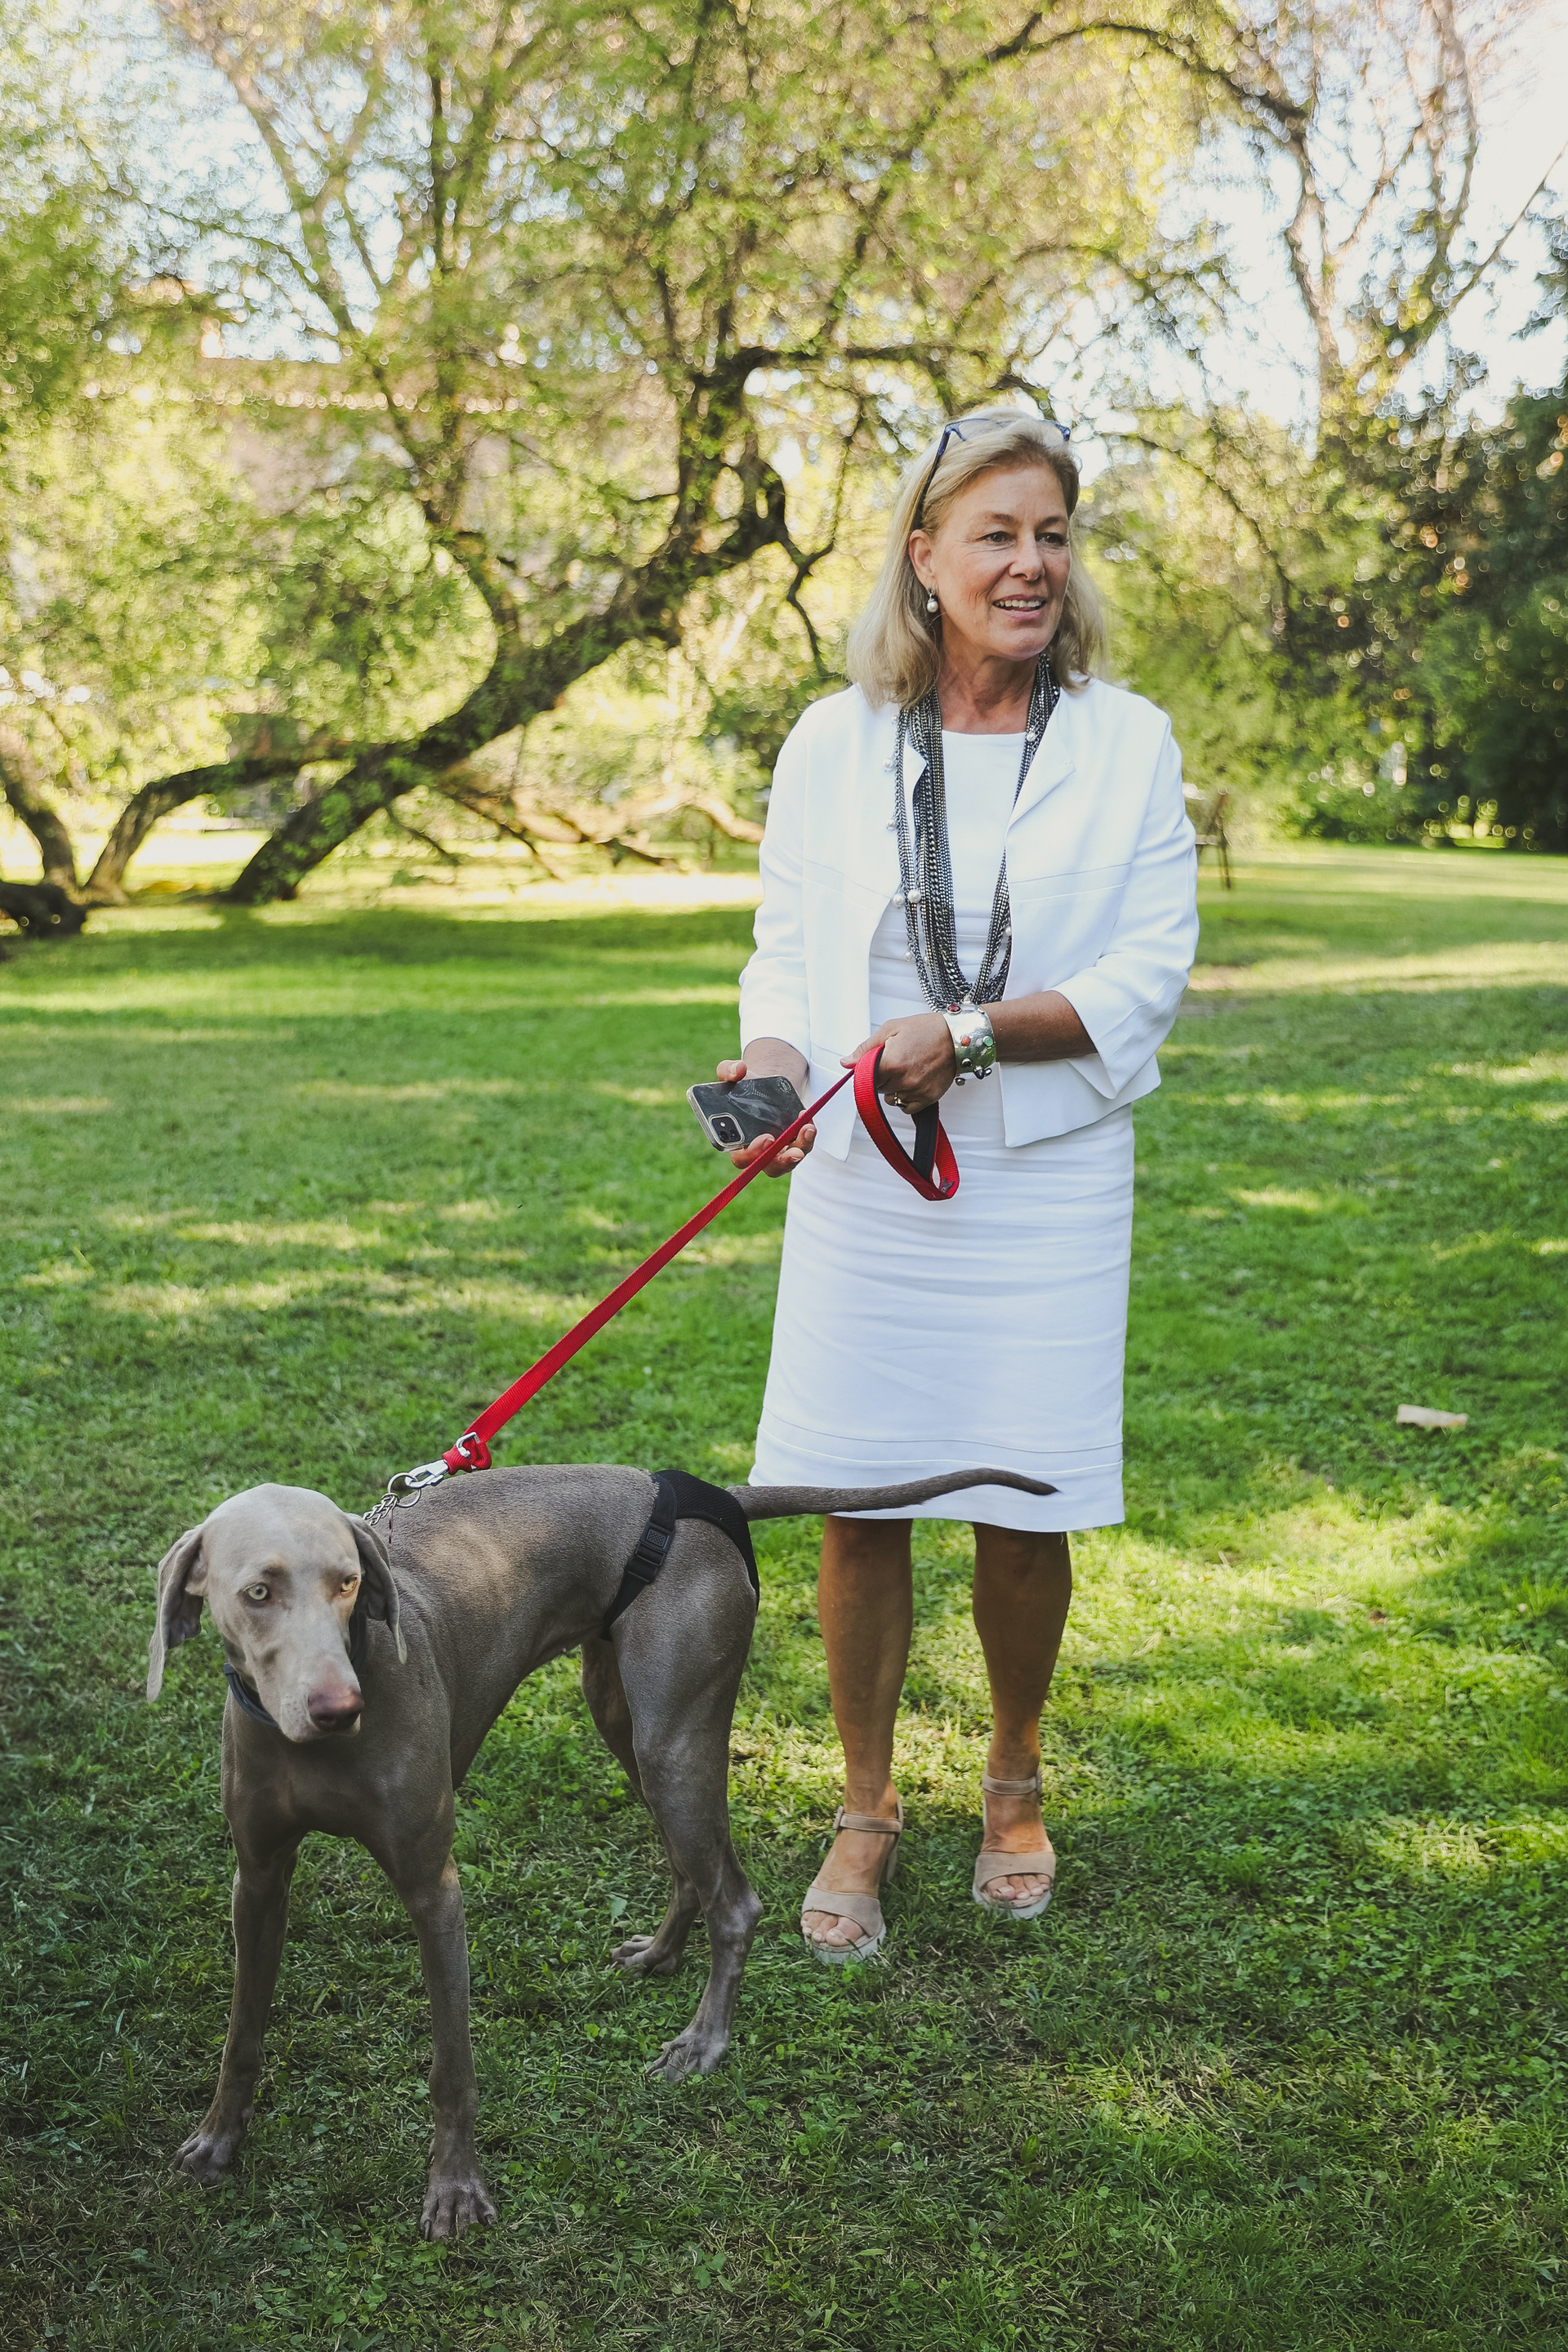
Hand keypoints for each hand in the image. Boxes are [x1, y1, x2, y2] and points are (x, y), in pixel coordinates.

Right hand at [714, 1057, 815, 1174]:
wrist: (764, 1084)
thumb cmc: (744, 1085)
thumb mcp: (733, 1073)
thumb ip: (728, 1070)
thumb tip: (738, 1070)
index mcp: (735, 1142)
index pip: (741, 1158)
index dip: (752, 1154)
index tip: (766, 1138)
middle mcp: (756, 1151)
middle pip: (768, 1165)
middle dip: (781, 1160)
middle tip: (792, 1148)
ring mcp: (776, 1150)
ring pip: (788, 1160)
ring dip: (800, 1149)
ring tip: (808, 1130)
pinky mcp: (792, 1143)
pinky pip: (802, 1147)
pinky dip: (807, 1138)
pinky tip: (809, 1122)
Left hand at [842, 1015, 955, 1112]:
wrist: (958, 1038)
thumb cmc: (928, 1030)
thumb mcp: (892, 1029)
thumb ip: (866, 1048)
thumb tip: (847, 1062)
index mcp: (891, 1062)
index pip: (865, 1078)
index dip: (867, 1070)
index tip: (873, 1064)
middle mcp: (903, 1080)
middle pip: (877, 1089)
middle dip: (881, 1077)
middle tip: (894, 1061)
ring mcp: (916, 1091)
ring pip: (890, 1099)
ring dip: (893, 1088)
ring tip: (906, 1071)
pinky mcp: (927, 1098)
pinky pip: (906, 1108)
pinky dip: (906, 1098)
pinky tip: (913, 1082)